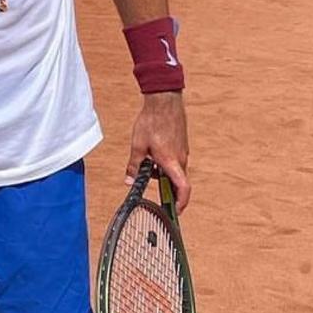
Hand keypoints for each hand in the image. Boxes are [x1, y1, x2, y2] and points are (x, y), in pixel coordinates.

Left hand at [126, 91, 189, 211]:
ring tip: (147, 166)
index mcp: (171, 162)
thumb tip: (129, 181)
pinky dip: (166, 165)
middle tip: (156, 193)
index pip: (182, 189)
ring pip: (176, 171)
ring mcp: (183, 151)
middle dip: (167, 190)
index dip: (180, 203)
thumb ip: (134, 166)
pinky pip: (176, 161)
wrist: (164, 100)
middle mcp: (181, 159)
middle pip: (178, 182)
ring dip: (163, 175)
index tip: (175, 211)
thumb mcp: (137, 146)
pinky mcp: (181, 144)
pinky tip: (153, 155)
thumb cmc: (151, 122)